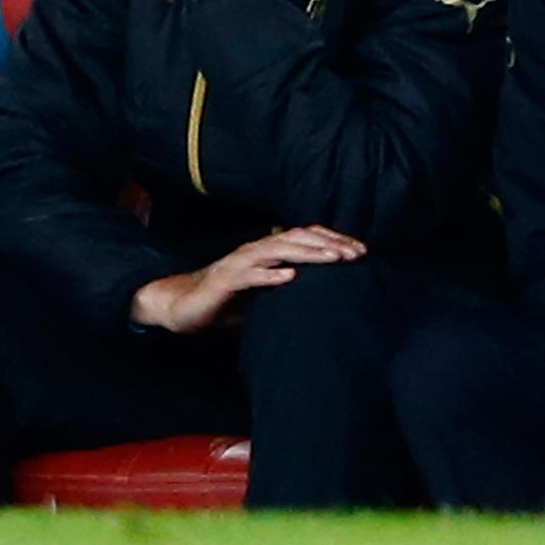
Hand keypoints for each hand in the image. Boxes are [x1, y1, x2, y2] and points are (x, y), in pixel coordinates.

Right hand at [129, 226, 365, 333]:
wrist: (182, 307)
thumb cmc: (227, 300)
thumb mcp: (265, 292)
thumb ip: (290, 285)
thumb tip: (326, 290)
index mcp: (268, 250)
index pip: (307, 237)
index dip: (334, 240)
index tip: (362, 251)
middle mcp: (256, 250)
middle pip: (298, 239)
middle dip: (330, 245)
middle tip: (357, 254)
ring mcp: (240, 263)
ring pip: (279, 251)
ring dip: (308, 254)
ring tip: (333, 259)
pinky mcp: (225, 281)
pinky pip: (250, 275)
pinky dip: (270, 274)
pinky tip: (289, 277)